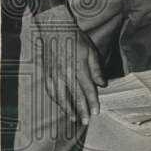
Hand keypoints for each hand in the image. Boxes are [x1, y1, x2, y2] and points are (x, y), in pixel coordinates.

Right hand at [34, 4, 105, 124]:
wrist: (55, 29)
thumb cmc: (76, 39)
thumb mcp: (90, 51)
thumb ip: (96, 70)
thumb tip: (102, 84)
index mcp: (78, 67)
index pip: (87, 89)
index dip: (92, 101)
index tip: (96, 112)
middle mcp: (66, 73)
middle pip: (75, 95)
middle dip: (81, 110)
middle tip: (86, 122)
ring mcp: (54, 74)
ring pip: (61, 96)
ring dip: (68, 108)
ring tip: (74, 118)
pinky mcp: (47, 73)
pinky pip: (51, 90)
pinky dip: (57, 100)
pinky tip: (62, 106)